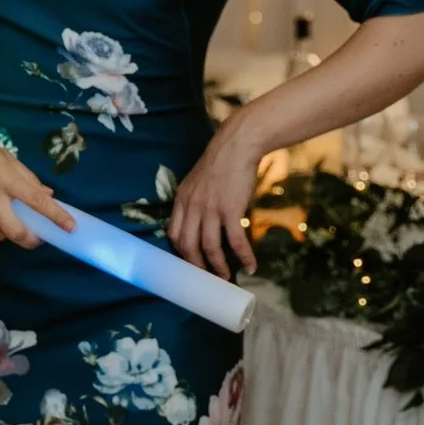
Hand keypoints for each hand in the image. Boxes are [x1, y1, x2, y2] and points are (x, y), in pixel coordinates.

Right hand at [0, 115, 75, 248]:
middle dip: (30, 240)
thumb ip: (27, 178)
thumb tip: (47, 195)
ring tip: (1, 213)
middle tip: (36, 238)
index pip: (36, 201)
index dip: (56, 216)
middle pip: (16, 232)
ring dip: (5, 229)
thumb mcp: (4, 157)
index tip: (70, 227)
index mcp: (6, 178)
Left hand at [169, 112, 263, 278]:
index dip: (179, 253)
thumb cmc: (221, 163)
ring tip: (227, 278)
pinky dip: (243, 256)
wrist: (237, 145)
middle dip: (196, 267)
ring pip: (209, 247)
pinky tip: (250, 266)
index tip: (189, 264)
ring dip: (218, 267)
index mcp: (182, 200)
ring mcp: (210, 209)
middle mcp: (192, 207)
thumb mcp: (197, 181)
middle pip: (187, 246)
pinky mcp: (230, 209)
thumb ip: (194, 201)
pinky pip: (235, 240)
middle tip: (207, 279)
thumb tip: (199, 222)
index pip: (173, 234)